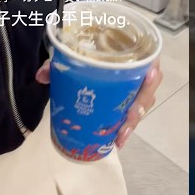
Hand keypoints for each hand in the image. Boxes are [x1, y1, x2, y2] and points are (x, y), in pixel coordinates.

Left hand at [35, 58, 162, 148]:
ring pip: (142, 106)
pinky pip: (131, 117)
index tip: (150, 75)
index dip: (153, 69)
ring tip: (121, 134)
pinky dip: (125, 130)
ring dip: (133, 121)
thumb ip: (56, 64)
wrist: (83, 60)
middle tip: (130, 115)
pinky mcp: (125, 105)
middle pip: (149, 89)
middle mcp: (137, 72)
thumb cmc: (83, 53)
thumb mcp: (69, 57)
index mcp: (130, 54)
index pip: (150, 61)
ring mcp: (132, 90)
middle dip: (141, 103)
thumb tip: (42, 76)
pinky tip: (118, 142)